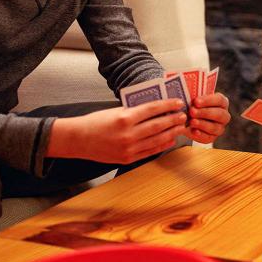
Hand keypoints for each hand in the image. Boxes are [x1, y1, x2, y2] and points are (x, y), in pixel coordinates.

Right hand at [49, 100, 186, 164]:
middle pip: (158, 125)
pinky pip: (150, 152)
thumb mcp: (115, 111)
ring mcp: (128, 148)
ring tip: (180, 127)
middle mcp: (128, 134)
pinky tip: (170, 140)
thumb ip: (135, 111)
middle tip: (183, 115)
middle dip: (174, 120)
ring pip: (157, 139)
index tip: (178, 102)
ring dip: (172, 133)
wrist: (77, 140)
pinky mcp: (127, 159)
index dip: (168, 105)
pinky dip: (162, 145)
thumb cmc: (95, 122)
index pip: (152, 109)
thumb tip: (156, 108)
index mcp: (124, 118)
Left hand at [186, 92, 229, 143]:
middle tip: (192, 111)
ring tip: (191, 121)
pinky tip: (193, 131)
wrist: (186, 118)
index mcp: (221, 102)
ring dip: (202, 124)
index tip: (196, 101)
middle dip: (205, 113)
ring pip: (215, 127)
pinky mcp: (212, 137)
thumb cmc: (191, 104)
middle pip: (219, 114)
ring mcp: (219, 127)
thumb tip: (186, 93)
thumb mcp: (193, 98)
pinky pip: (208, 138)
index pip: (219, 100)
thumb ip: (192, 95)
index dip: (208, 100)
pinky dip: (200, 135)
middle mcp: (224, 115)